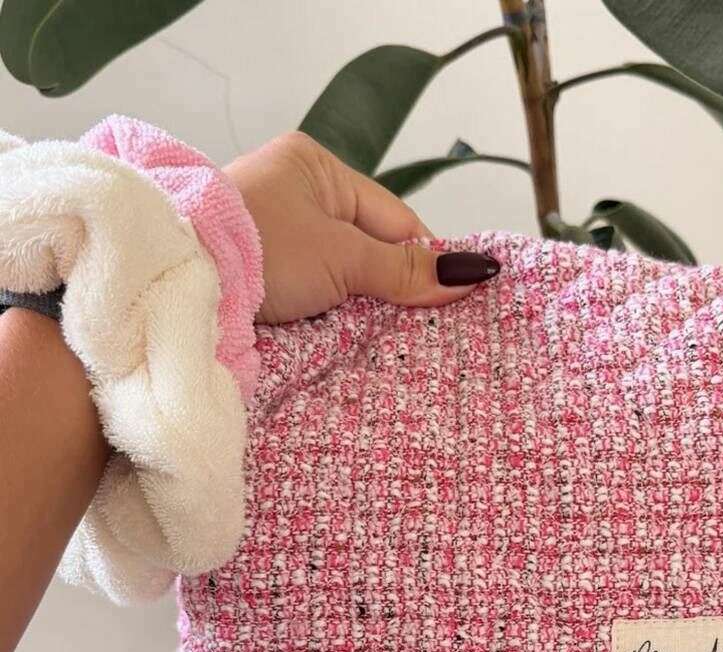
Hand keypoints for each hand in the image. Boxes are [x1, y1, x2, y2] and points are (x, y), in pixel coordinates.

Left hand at [225, 131, 499, 324]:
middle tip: (426, 328)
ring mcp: (272, 234)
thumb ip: (405, 270)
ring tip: (390, 340)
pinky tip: (348, 337)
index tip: (456, 298)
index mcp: (316, 169)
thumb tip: (476, 272)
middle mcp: (293, 194)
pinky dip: (329, 314)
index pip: (394, 218)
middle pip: (368, 248)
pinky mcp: (255, 271)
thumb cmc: (262, 250)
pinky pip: (310, 291)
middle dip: (393, 288)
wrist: (175, 279)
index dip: (426, 260)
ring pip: (340, 274)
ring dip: (361, 306)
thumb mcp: (342, 257)